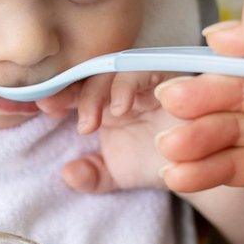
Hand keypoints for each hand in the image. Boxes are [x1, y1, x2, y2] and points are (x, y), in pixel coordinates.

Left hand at [38, 72, 182, 192]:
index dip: (57, 92)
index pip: (75, 87)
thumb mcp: (118, 174)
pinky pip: (149, 68)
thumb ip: (92, 176)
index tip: (42, 106)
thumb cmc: (157, 161)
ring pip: (115, 67)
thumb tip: (68, 174)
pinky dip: (131, 83)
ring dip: (98, 89)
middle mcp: (123, 86)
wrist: (201, 165)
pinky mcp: (170, 75)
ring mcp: (146, 79)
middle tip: (55, 108)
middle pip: (91, 73)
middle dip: (72, 88)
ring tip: (90, 120)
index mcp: (104, 102)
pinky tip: (121, 107)